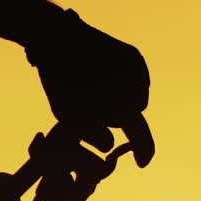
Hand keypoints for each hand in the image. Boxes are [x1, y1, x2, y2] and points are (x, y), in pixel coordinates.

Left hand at [25, 10, 154, 165]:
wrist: (58, 37)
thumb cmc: (60, 81)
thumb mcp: (68, 117)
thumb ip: (94, 136)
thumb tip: (112, 143)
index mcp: (120, 107)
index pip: (137, 139)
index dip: (142, 153)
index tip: (142, 163)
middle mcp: (135, 89)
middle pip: (131, 117)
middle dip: (116, 116)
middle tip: (89, 100)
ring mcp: (137, 71)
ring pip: (135, 98)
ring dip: (120, 99)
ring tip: (93, 85)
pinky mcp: (135, 57)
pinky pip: (137, 80)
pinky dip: (125, 82)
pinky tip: (105, 73)